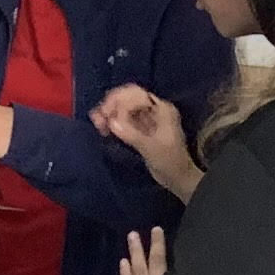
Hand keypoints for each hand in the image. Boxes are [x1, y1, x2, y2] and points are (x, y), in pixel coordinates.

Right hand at [93, 84, 194, 200]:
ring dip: (109, 113)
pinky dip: (112, 122)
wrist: (177, 179)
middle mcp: (154, 110)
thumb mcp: (151, 148)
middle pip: (128, 99)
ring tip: (96, 122)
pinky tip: (102, 127)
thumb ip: (132, 134)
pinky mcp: (139, 130)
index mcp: (162, 109)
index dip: (119, 102)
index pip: (136, 96)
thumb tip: (111, 122)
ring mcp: (146, 119)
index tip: (106, 114)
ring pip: (123, 109)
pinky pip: (123, 120)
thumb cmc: (170, 161)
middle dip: (111, 106)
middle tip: (97, 118)